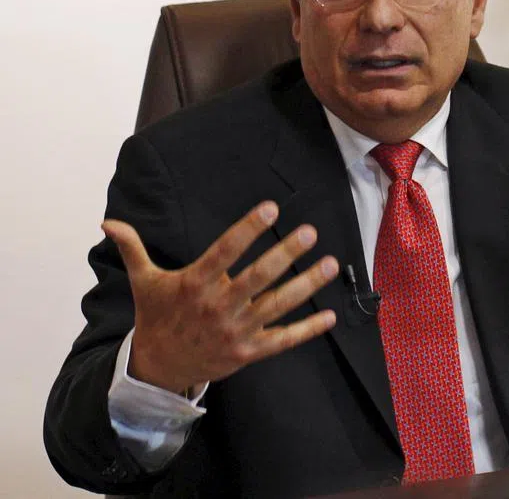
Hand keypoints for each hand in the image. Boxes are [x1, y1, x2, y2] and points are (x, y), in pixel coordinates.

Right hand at [104, 201, 338, 395]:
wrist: (155, 370)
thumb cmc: (155, 317)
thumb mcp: (143, 282)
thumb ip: (132, 248)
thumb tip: (107, 222)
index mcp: (195, 285)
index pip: (225, 251)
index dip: (247, 229)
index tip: (270, 207)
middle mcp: (218, 307)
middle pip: (258, 277)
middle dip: (285, 254)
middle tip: (310, 232)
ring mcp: (235, 331)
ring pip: (277, 305)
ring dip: (306, 285)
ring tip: (331, 263)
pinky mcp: (248, 352)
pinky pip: (282, 340)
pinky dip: (307, 330)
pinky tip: (331, 316)